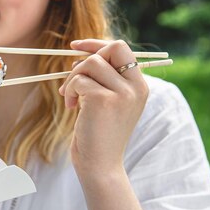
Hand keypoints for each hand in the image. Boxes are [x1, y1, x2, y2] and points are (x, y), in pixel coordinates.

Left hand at [58, 39, 147, 177]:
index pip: (122, 48)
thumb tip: (82, 53)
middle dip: (86, 59)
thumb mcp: (109, 101)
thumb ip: (105, 78)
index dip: (97, 44)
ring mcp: (122, 93)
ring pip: (91, 63)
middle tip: (73, 78)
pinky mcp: (103, 100)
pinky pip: (79, 81)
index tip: (76, 47)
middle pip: (111, 48)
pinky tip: (71, 107)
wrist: (100, 165)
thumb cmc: (100, 133)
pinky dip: (69, 91)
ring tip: (70, 97)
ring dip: (73, 78)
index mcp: (140, 86)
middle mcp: (136, 87)